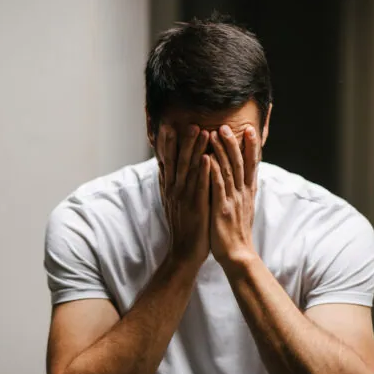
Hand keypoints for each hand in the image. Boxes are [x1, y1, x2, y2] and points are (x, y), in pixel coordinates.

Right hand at [157, 124, 210, 266]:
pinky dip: (203, 172)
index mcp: (169, 189)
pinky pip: (200, 187)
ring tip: (201, 131)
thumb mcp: (172, 203)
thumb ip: (169, 185)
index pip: (166, 162)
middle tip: (188, 122)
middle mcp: (174, 191)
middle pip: (177, 161)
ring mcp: (185, 198)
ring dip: (195, 150)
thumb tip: (165, 169)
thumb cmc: (183, 226)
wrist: (185, 252)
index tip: (167, 126)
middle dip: (182, 141)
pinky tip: (208, 158)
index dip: (166, 144)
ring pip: (189, 170)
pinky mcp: (196, 207)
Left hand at [209, 124, 258, 266]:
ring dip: (222, 151)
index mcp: (247, 192)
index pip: (251, 164)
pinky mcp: (222, 209)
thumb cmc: (236, 231)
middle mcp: (242, 193)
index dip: (251, 146)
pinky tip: (207, 158)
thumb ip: (243, 191)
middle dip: (233, 143)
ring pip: (228, 170)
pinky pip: (217, 187)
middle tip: (226, 125)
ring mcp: (232, 200)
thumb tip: (245, 177)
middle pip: (239, 162)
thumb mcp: (243, 207)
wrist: (237, 254)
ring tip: (215, 133)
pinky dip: (213, 171)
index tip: (249, 129)